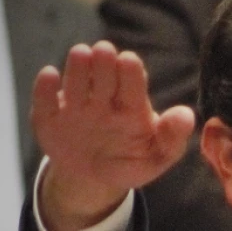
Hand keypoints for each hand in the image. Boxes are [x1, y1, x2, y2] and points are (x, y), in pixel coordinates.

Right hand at [32, 41, 195, 230]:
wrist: (94, 180)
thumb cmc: (131, 162)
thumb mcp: (156, 157)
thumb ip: (172, 139)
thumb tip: (187, 116)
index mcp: (132, 105)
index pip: (133, 84)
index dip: (130, 73)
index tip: (129, 60)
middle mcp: (103, 100)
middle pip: (103, 77)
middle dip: (103, 64)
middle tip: (103, 50)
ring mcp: (75, 107)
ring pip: (76, 84)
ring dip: (78, 69)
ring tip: (81, 53)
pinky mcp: (49, 119)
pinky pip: (45, 103)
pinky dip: (44, 90)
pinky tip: (49, 75)